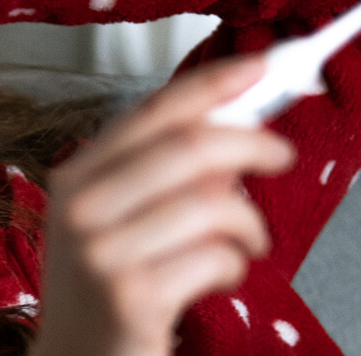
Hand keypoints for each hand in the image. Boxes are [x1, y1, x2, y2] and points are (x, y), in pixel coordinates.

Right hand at [33, 55, 294, 355]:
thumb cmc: (106, 292)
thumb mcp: (121, 222)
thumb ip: (168, 175)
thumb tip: (237, 126)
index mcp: (77, 176)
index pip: (154, 110)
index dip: (215, 83)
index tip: (264, 66)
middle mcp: (81, 206)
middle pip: (190, 147)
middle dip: (253, 142)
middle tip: (283, 154)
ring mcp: (102, 251)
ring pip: (212, 204)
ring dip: (249, 223)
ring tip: (248, 242)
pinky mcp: (132, 295)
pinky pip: (217, 257)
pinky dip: (236, 265)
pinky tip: (221, 277)